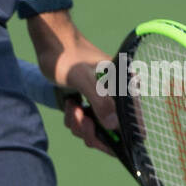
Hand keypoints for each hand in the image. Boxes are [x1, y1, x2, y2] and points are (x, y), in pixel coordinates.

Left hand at [27, 11, 118, 156]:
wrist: (51, 45)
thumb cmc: (68, 56)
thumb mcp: (83, 78)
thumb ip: (99, 100)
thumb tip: (113, 126)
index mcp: (125, 89)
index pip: (134, 124)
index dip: (121, 139)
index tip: (103, 140)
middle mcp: (118, 97)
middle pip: (113, 133)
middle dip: (93, 131)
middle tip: (81, 119)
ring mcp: (103, 101)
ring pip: (96, 130)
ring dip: (80, 124)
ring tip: (73, 106)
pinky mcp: (90, 103)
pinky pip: (85, 124)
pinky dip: (75, 120)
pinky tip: (71, 104)